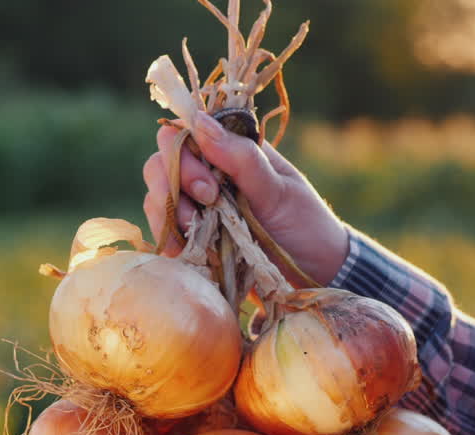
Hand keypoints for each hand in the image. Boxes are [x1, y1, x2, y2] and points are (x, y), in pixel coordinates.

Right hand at [141, 112, 349, 285]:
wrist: (318, 271)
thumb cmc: (305, 223)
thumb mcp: (278, 190)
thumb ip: (240, 158)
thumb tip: (199, 122)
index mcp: (229, 152)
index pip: (181, 136)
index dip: (182, 156)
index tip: (209, 187)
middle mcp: (207, 175)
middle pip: (159, 165)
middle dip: (173, 186)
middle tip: (208, 206)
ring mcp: (197, 208)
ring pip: (156, 199)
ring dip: (171, 215)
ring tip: (201, 234)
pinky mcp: (193, 239)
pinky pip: (164, 234)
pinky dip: (170, 241)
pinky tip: (190, 251)